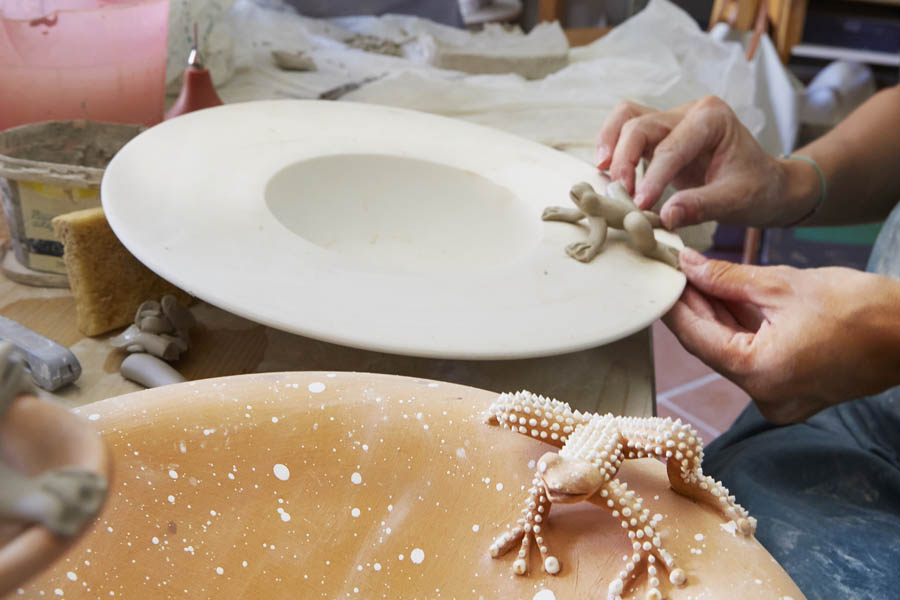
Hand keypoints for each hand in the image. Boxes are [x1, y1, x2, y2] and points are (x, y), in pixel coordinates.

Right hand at [596, 97, 815, 228]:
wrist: (767, 186)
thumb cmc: (758, 189)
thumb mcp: (736, 201)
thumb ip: (701, 206)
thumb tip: (665, 217)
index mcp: (712, 118)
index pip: (670, 146)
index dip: (652, 177)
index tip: (640, 206)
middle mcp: (689, 112)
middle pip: (639, 125)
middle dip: (624, 160)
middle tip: (620, 194)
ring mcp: (672, 121)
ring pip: (626, 118)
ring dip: (610, 145)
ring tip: (602, 174)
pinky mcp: (660, 136)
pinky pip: (626, 132)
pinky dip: (613, 150)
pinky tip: (608, 174)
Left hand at [664, 248, 899, 423]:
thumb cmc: (862, 309)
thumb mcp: (784, 286)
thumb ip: (727, 279)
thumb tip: (689, 267)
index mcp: (758, 373)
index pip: (695, 337)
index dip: (675, 304)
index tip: (662, 277)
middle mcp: (764, 396)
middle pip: (711, 346)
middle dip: (695, 307)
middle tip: (678, 272)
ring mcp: (780, 399)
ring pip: (732, 352)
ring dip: (717, 317)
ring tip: (699, 278)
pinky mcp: (793, 391)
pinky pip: (754, 358)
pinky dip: (741, 331)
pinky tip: (726, 299)